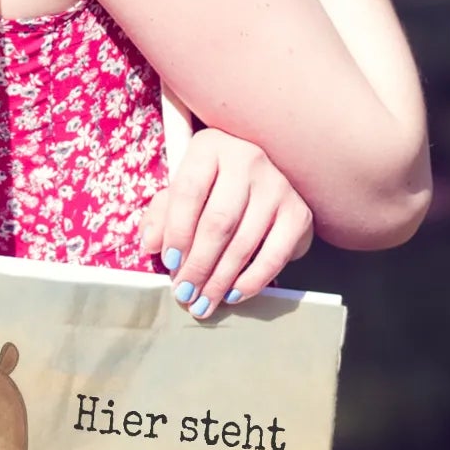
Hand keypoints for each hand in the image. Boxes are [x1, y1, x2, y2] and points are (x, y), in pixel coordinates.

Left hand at [138, 129, 314, 319]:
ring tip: (203, 302)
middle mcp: (248, 159)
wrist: (263, 183)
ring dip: (220, 280)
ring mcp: (278, 185)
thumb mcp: (181, 192)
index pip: (189, 191)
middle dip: (198, 265)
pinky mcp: (298, 212)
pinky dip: (252, 280)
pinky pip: (274, 255)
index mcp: (211, 147)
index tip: (169, 263)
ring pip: (244, 242)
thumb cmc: (212, 188)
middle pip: (218, 222)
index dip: (176, 231)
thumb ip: (161, 215)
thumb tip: (151, 243)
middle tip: (184, 293)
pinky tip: (234, 294)